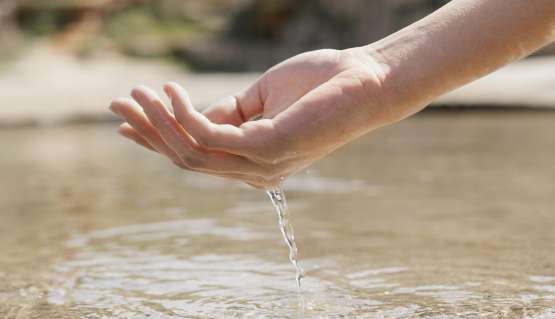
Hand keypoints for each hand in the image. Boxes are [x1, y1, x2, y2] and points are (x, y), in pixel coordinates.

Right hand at [109, 48, 389, 187]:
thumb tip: (188, 114)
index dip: (158, 140)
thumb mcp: (259, 99)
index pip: (197, 156)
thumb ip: (226, 113)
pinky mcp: (267, 149)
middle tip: (117, 104)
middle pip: (186, 158)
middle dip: (148, 132)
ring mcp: (260, 165)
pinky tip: (171, 91)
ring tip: (136, 93)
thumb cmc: (318, 86)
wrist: (365, 80)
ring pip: (191, 151)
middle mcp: (254, 171)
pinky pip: (210, 136)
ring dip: (158, 122)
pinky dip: (184, 114)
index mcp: (253, 161)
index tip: (127, 122)